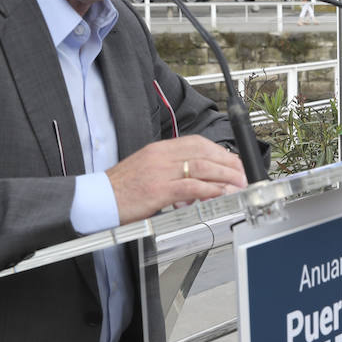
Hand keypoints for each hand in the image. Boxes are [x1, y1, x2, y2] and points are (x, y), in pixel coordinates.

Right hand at [106, 135, 247, 223]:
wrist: (98, 199)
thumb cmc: (122, 187)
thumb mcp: (147, 168)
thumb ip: (171, 168)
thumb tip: (197, 177)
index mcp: (160, 148)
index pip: (198, 143)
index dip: (221, 152)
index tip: (234, 162)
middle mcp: (161, 156)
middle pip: (204, 153)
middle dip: (229, 164)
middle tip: (243, 174)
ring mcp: (160, 172)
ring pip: (202, 168)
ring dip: (225, 177)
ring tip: (238, 185)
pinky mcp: (158, 190)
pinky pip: (190, 187)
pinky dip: (209, 190)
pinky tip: (220, 194)